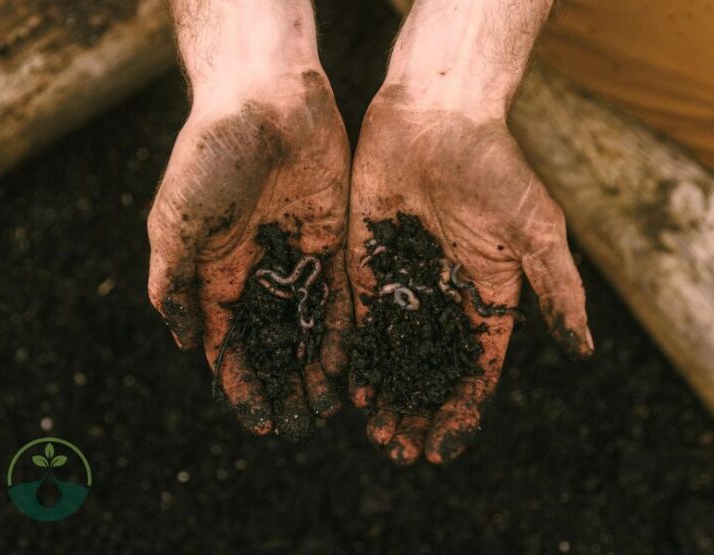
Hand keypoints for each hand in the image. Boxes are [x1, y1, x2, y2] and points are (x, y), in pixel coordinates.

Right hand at [148, 1, 351, 439]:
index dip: (240, 385)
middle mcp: (257, 274)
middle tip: (298, 427)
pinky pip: (339, 296)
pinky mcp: (332, 243)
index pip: (228, 345)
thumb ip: (173, 281)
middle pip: (271, 345)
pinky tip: (350, 365)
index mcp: (214, 274)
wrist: (265, 100)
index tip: (257, 423)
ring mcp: (296, 260)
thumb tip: (185, 341)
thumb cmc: (210, 155)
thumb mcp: (174, 220)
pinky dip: (342, 331)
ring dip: (314, 369)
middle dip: (281, 386)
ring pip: (307, 327)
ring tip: (326, 410)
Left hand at [347, 0, 589, 463]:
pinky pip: (358, 318)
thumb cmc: (494, 165)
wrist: (436, 115)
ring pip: (392, 351)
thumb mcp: (535, 228)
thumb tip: (584, 350)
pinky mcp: (366, 262)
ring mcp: (403, 282)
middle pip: (430, 368)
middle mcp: (443, 297)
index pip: (475, 368)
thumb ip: (557, 287)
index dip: (462, 409)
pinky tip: (348, 385)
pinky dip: (356, 353)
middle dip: (416, 410)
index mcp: (487, 296)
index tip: (443, 448)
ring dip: (385, 393)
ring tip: (374, 431)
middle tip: (397, 450)